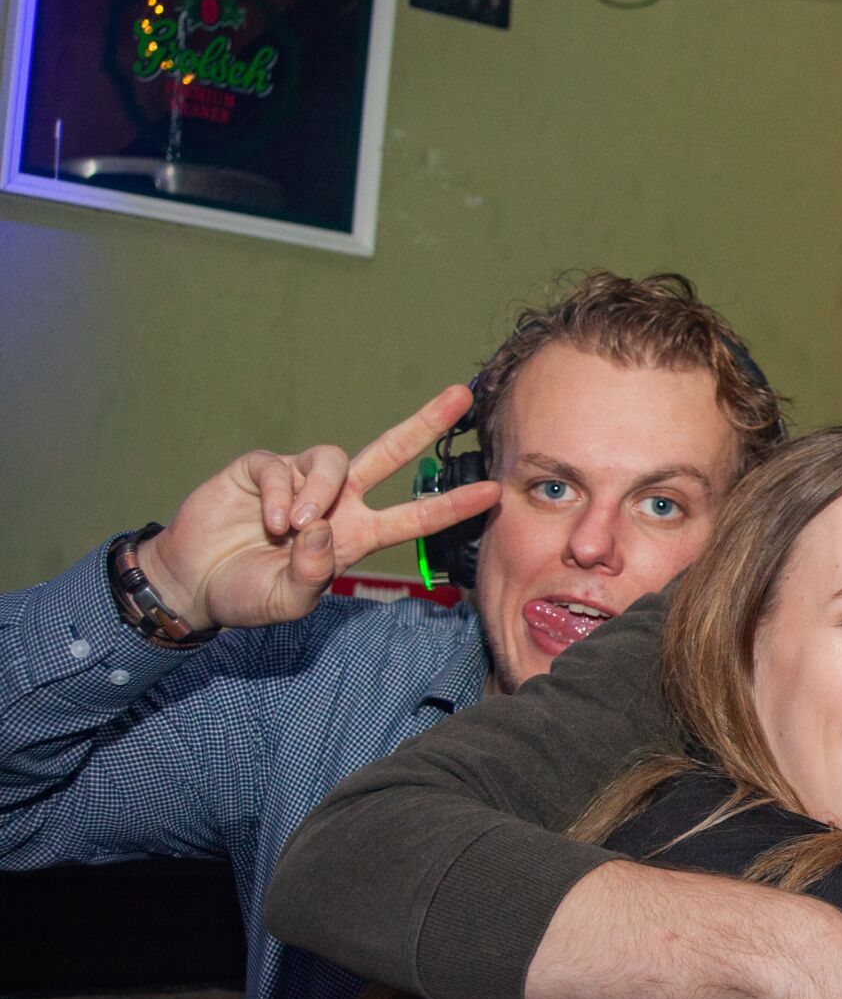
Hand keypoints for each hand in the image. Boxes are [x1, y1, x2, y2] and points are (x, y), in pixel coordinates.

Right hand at [137, 385, 498, 631]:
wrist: (192, 583)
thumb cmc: (247, 593)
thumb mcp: (287, 601)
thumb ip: (311, 576)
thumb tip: (320, 532)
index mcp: (356, 535)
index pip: (414, 515)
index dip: (452, 504)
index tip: (492, 492)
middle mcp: (337, 502)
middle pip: (389, 453)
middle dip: (425, 424)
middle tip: (461, 397)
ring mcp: (300, 481)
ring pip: (334, 460)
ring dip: (319, 492)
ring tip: (292, 527)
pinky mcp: (261, 468)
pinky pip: (283, 467)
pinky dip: (280, 493)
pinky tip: (269, 521)